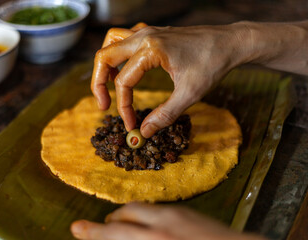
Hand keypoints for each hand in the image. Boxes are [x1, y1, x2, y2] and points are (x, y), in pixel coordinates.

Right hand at [71, 202, 265, 239]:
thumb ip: (139, 239)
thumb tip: (123, 236)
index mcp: (155, 238)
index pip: (114, 233)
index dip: (92, 232)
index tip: (76, 228)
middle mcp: (162, 224)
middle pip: (124, 215)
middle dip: (107, 222)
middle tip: (97, 228)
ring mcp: (175, 214)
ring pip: (139, 208)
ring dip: (125, 217)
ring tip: (119, 225)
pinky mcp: (186, 211)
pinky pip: (155, 208)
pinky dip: (143, 215)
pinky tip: (145, 225)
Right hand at [91, 22, 252, 137]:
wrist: (230, 42)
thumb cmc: (213, 64)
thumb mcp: (190, 94)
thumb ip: (165, 114)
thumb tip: (144, 131)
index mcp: (150, 50)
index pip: (123, 82)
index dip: (123, 107)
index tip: (131, 124)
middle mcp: (143, 36)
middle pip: (104, 56)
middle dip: (98, 83)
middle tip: (104, 105)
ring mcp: (147, 31)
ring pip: (111, 42)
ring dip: (105, 64)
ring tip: (108, 85)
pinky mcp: (152, 32)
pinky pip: (124, 38)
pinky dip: (118, 53)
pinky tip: (126, 67)